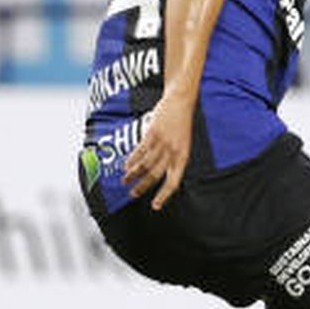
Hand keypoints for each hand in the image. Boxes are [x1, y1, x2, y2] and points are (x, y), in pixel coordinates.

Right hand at [122, 93, 193, 210]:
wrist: (181, 102)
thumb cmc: (181, 124)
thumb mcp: (183, 143)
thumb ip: (172, 158)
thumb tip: (157, 172)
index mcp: (183, 156)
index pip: (174, 182)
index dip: (164, 195)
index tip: (155, 206)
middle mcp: (173, 152)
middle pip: (155, 175)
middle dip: (143, 187)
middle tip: (133, 195)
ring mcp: (162, 143)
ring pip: (145, 164)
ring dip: (133, 174)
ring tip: (125, 180)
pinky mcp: (152, 134)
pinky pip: (139, 151)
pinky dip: (132, 160)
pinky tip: (126, 165)